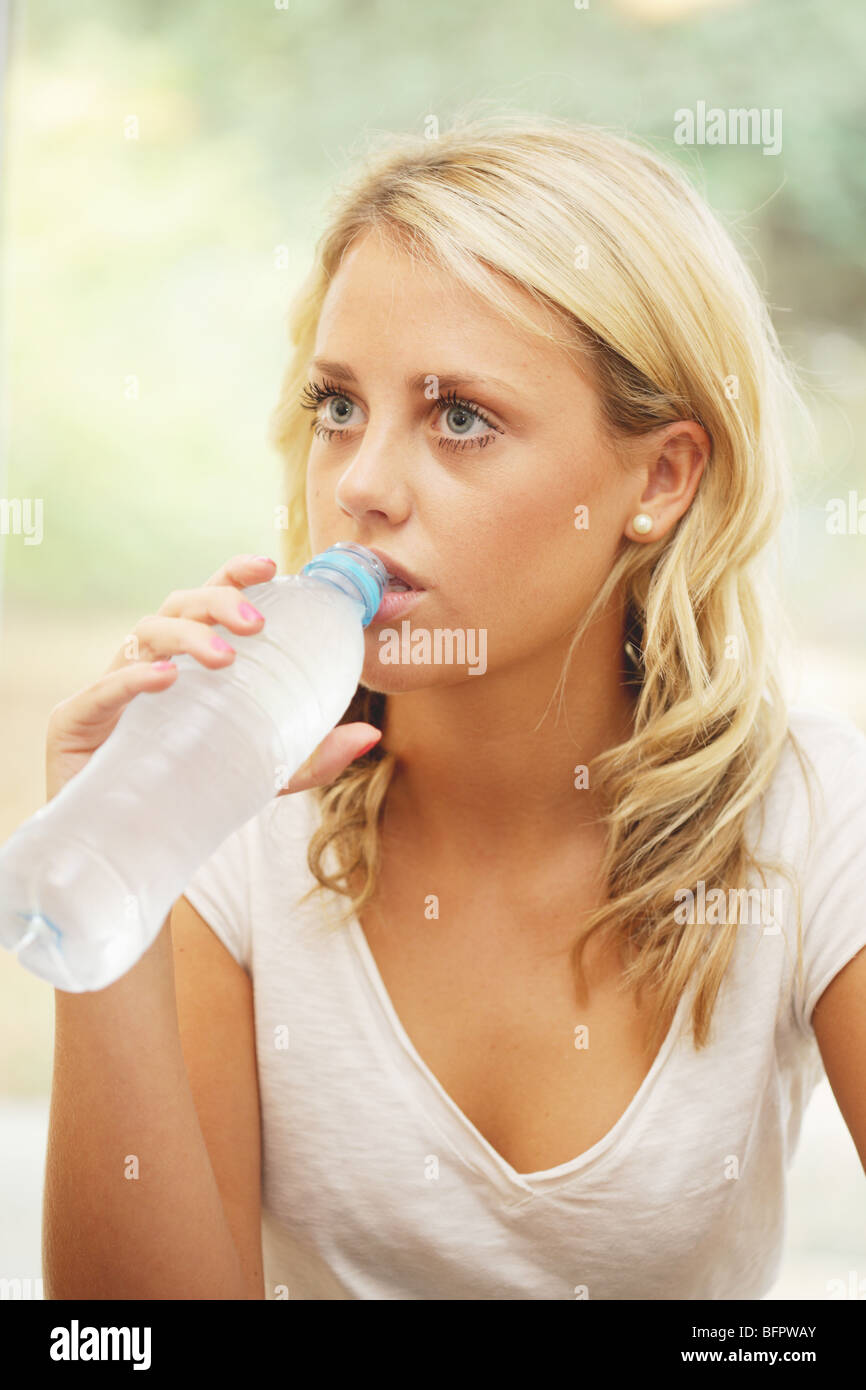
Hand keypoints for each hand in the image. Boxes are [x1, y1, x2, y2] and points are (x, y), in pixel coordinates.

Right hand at [44, 553, 381, 801]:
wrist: (129, 845)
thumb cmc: (191, 789)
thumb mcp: (264, 771)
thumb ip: (313, 754)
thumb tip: (371, 731)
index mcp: (187, 659)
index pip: (208, 599)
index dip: (234, 574)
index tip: (270, 566)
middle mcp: (147, 661)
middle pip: (178, 604)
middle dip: (218, 601)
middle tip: (257, 623)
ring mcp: (110, 687)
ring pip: (143, 634)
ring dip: (187, 637)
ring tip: (225, 659)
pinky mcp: (76, 721)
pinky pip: (104, 689)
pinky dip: (136, 678)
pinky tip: (167, 680)